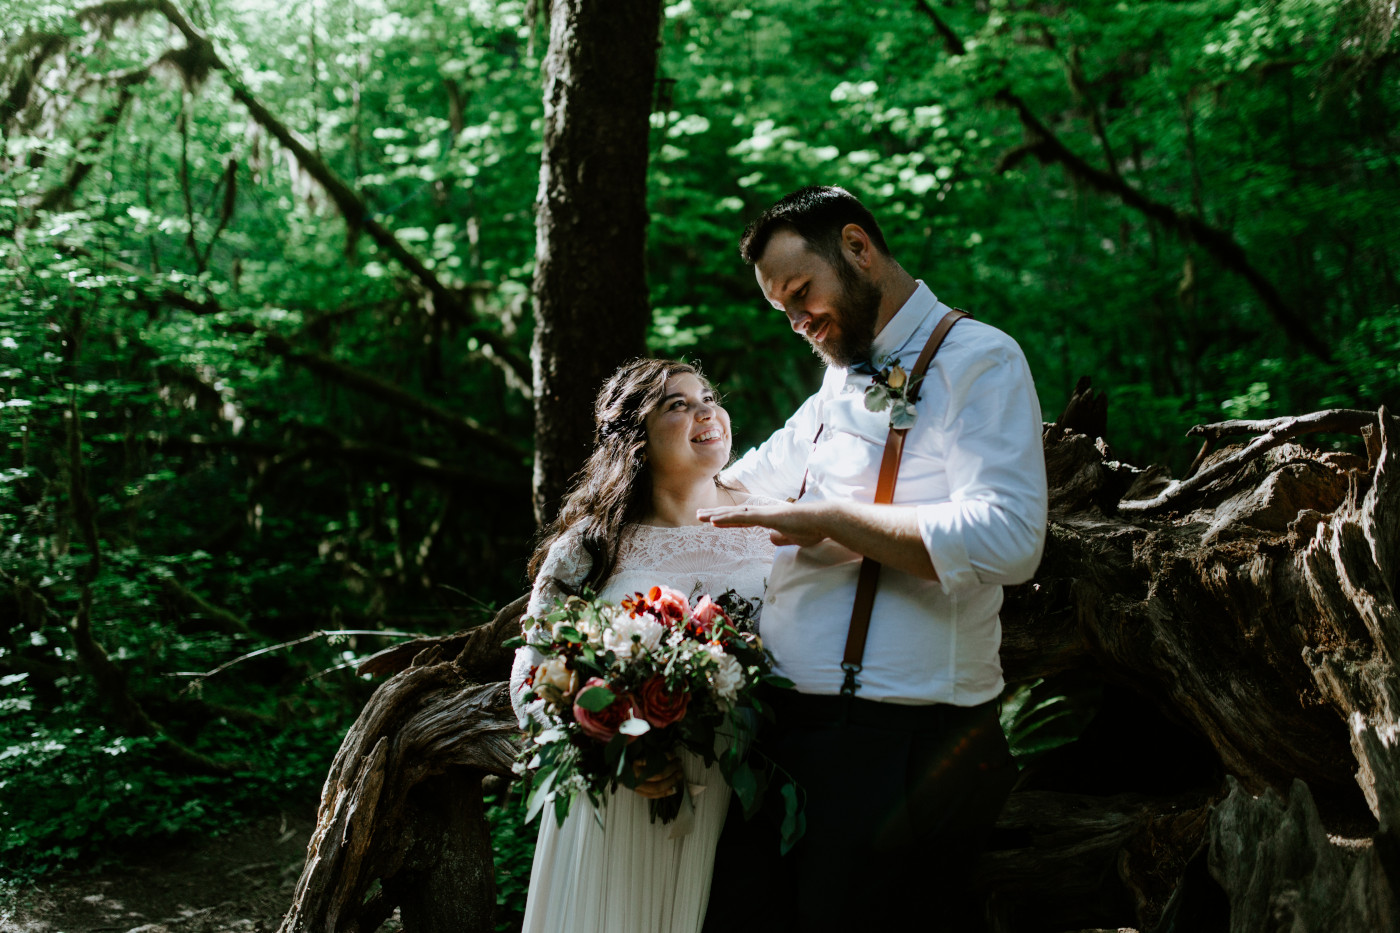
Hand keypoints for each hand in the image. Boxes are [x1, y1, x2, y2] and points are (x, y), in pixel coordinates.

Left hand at [631, 751, 683, 798]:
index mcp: (635, 787)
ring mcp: (634, 771)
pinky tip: (672, 755)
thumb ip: (651, 783)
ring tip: (678, 763)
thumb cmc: (631, 760)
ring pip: (659, 773)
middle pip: (658, 785)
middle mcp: (634, 781)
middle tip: (680, 772)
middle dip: (673, 779)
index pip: (653, 794)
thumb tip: (671, 789)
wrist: (621, 747)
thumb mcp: (638, 775)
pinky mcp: (636, 759)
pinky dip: (667, 756)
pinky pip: (657, 759)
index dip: (666, 792)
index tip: (675, 788)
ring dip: (672, 768)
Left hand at [697, 501, 828, 547]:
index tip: (714, 521)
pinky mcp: (766, 516)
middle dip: (716, 514)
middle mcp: (763, 512)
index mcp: (768, 518)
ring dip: (717, 515)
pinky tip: (714, 521)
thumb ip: (781, 538)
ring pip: (735, 513)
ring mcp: (764, 513)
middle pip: (735, 513)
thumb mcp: (792, 538)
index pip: (743, 518)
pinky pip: (742, 518)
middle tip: (699, 515)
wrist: (823, 521)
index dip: (728, 519)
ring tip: (700, 516)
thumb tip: (771, 538)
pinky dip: (727, 518)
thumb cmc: (812, 529)